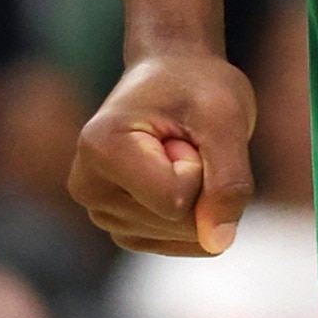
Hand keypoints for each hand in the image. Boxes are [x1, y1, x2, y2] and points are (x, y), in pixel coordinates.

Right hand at [72, 50, 256, 255]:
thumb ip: (229, 181)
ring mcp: (101, 212)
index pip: (175, 199)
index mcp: (99, 148)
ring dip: (199, 196)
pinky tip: (177, 176)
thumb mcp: (226, 118)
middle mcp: (88, 187)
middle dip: (201, 182)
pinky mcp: (121, 228)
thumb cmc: (197, 86)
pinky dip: (195, 213)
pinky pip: (179, 243)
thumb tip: (219, 243)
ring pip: (180, 236)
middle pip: (177, 221)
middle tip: (183, 138)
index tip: (182, 128)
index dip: (200, 165)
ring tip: (178, 151)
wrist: (174, 74)